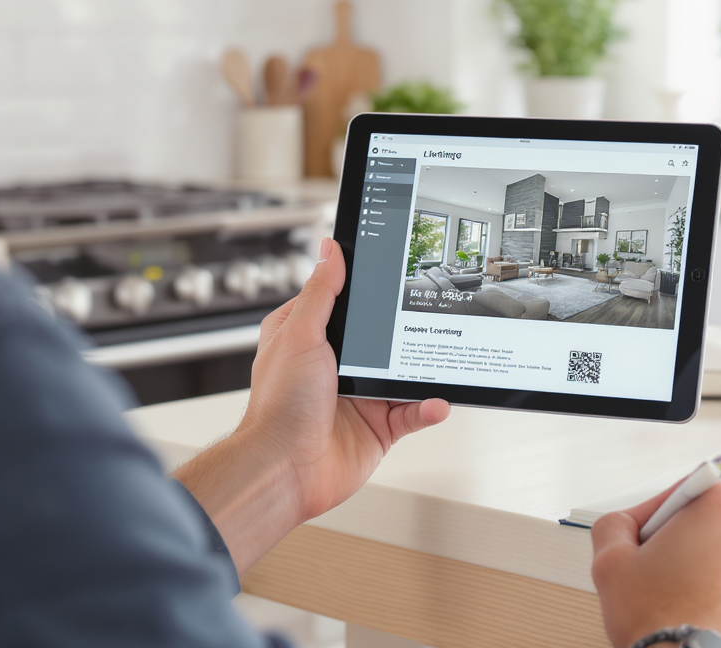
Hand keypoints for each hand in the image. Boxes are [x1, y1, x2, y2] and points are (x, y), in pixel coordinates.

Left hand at [175, 238, 449, 572]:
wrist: (285, 471)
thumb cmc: (279, 408)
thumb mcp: (300, 335)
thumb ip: (322, 292)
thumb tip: (330, 250)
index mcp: (308, 339)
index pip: (342, 303)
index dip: (366, 288)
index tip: (394, 272)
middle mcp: (334, 367)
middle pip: (381, 338)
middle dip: (405, 331)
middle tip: (429, 315)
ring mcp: (358, 398)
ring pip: (404, 375)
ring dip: (424, 371)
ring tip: (442, 360)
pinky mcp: (377, 428)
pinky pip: (412, 413)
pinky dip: (427, 408)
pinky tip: (436, 401)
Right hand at [590, 480, 720, 647]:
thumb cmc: (661, 623)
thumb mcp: (609, 562)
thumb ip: (615, 525)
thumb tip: (624, 526)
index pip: (687, 491)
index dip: (662, 516)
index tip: (653, 538)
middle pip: (718, 524)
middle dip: (693, 544)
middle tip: (665, 575)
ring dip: (717, 574)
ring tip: (688, 603)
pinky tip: (711, 618)